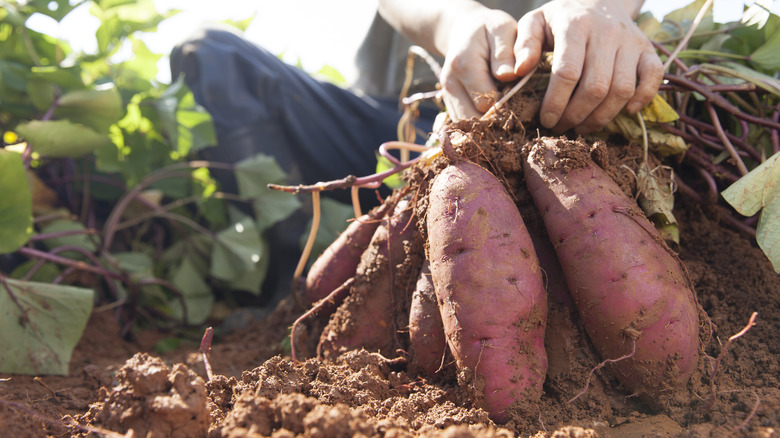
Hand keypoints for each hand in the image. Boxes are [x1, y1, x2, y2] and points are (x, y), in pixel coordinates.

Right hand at [438, 7, 518, 119]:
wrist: (465, 31)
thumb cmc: (490, 30)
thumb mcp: (502, 29)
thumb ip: (506, 52)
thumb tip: (510, 75)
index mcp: (464, 64)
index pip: (486, 101)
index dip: (508, 105)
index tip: (523, 99)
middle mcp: (450, 83)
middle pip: (475, 119)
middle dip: (498, 121)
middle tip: (518, 113)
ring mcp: (447, 96)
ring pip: (467, 127)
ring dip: (488, 127)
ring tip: (507, 117)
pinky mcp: (449, 104)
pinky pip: (465, 125)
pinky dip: (480, 126)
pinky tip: (496, 117)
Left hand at [514, 0, 662, 133]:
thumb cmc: (561, 18)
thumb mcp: (534, 22)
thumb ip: (523, 45)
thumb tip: (517, 71)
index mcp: (575, 26)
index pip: (567, 72)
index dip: (556, 102)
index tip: (546, 119)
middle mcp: (607, 32)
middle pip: (595, 87)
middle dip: (576, 115)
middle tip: (561, 127)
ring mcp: (631, 41)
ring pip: (622, 89)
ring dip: (602, 116)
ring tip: (582, 126)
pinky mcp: (648, 49)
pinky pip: (654, 77)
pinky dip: (643, 98)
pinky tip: (626, 112)